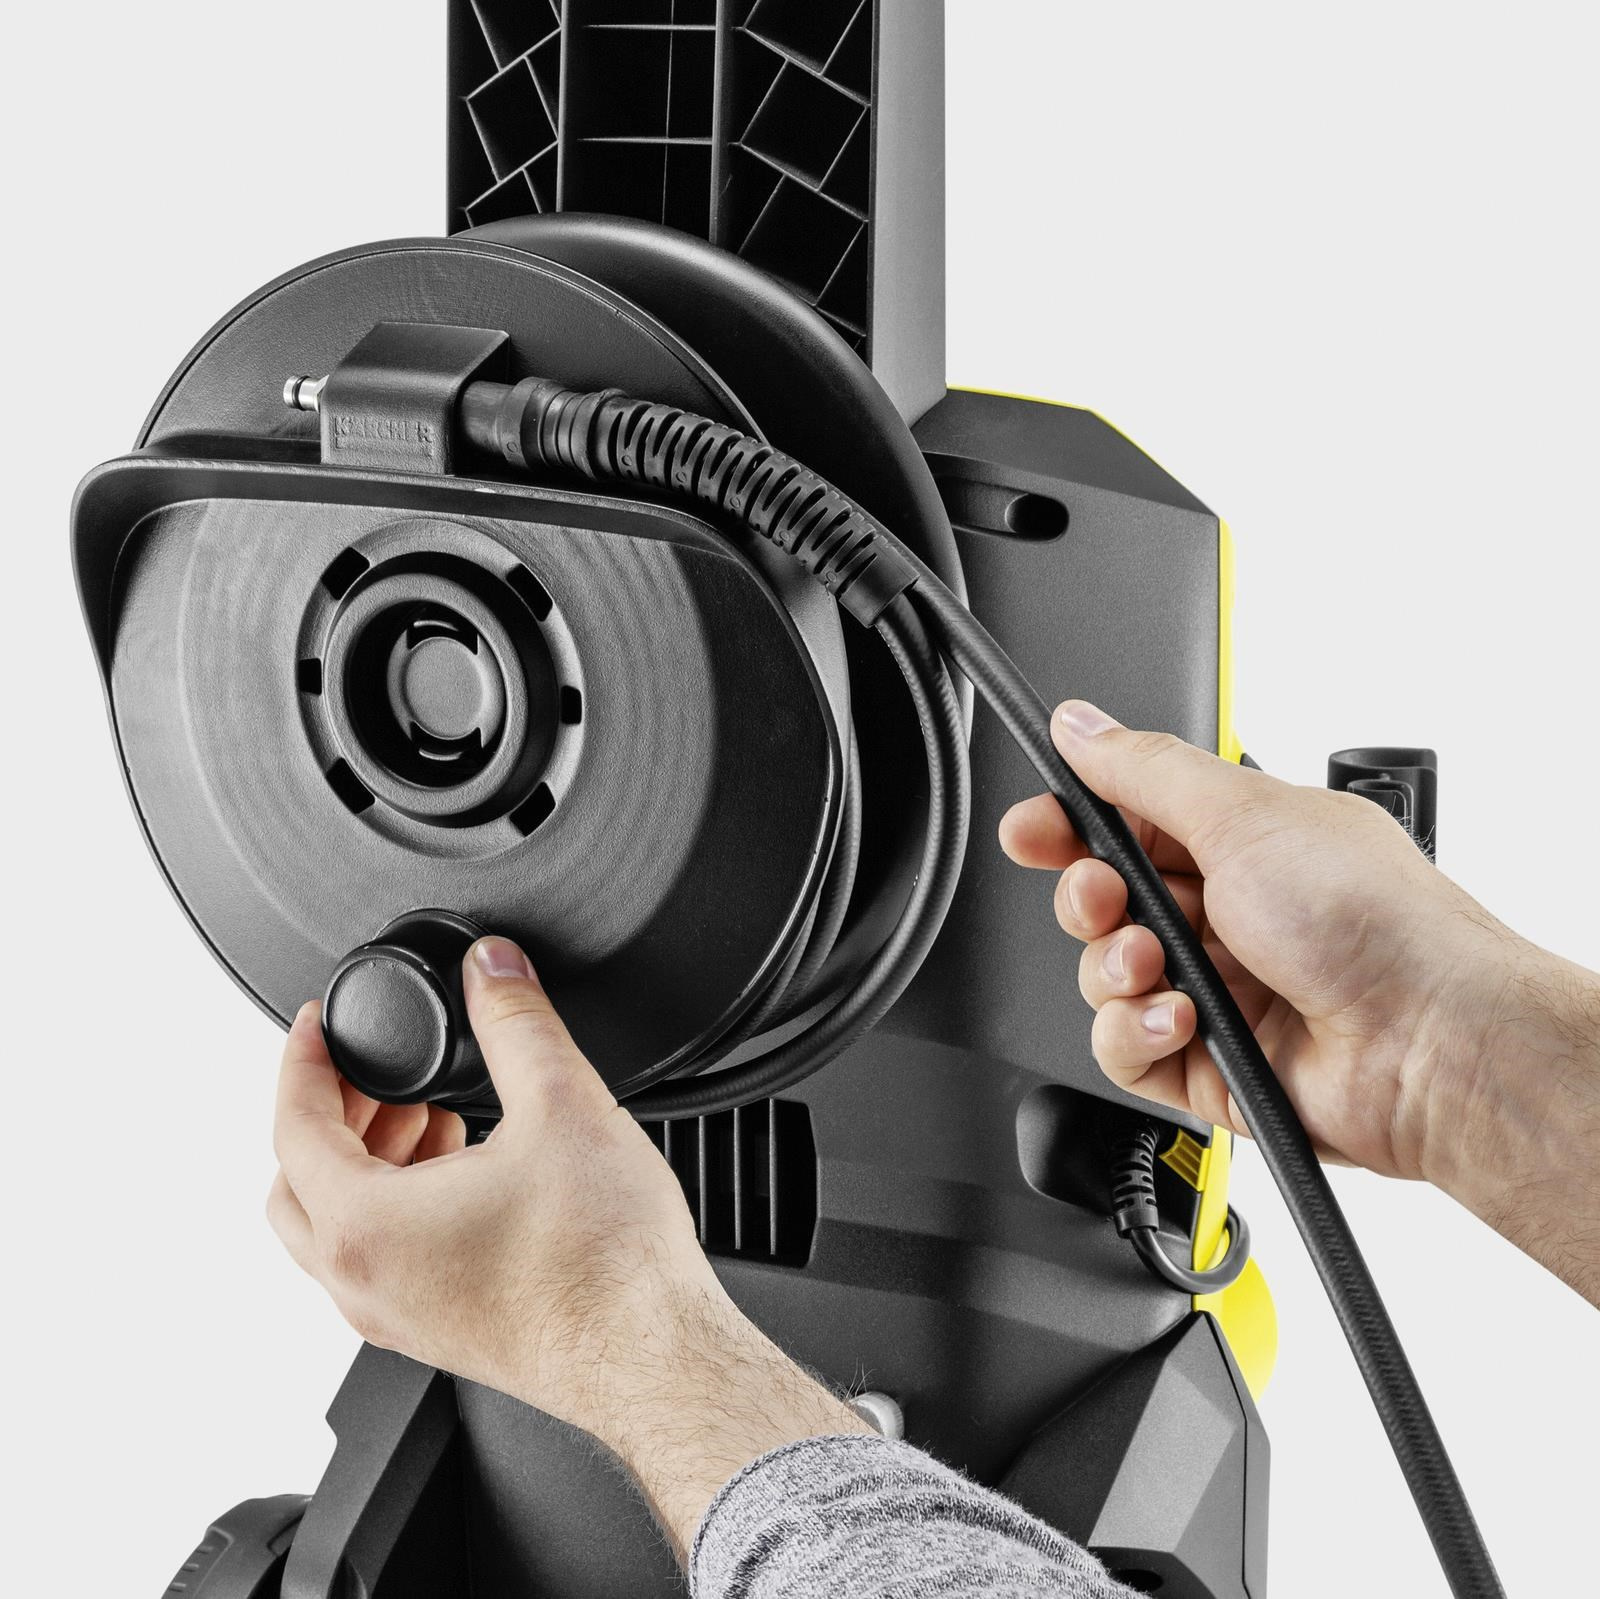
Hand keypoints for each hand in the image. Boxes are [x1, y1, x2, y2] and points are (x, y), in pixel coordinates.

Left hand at [268, 937, 869, 1556]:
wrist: (652, 1358)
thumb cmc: (605, 1265)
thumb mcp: (561, 1103)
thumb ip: (516, 1019)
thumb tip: (493, 966)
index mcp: (367, 1226)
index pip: (292, 1125)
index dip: (303, 1060)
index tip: (317, 1024)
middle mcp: (364, 1283)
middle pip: (296, 1184)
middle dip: (331, 1114)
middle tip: (377, 1071)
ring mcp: (398, 1319)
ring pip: (336, 1229)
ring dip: (364, 1162)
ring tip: (431, 1114)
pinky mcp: (438, 1334)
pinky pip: (380, 1261)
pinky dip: (395, 1206)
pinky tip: (466, 1174)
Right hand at [1000, 702, 1599, 1301]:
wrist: (1431, 1044)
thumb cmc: (1375, 922)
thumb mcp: (1244, 815)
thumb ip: (1145, 771)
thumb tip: (1081, 725)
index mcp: (1236, 839)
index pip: (1121, 823)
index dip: (1067, 826)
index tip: (1032, 828)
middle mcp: (1223, 913)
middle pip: (1100, 901)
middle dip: (1089, 900)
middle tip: (1107, 898)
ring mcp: (1215, 989)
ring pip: (1103, 978)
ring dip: (1115, 971)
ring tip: (1159, 967)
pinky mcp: (1206, 1062)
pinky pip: (1123, 1047)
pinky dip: (1137, 1033)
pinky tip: (1182, 1020)